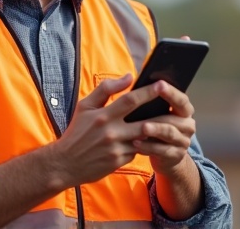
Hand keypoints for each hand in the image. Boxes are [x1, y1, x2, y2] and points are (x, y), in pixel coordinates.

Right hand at [52, 73, 168, 186]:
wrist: (66, 162)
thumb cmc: (77, 130)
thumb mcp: (85, 105)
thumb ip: (106, 89)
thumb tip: (128, 76)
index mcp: (102, 115)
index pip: (129, 100)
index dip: (147, 92)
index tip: (161, 84)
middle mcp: (111, 132)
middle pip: (143, 120)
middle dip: (160, 112)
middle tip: (174, 104)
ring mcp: (116, 148)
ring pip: (144, 137)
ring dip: (154, 130)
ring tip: (166, 121)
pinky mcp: (119, 162)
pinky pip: (137, 150)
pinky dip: (142, 144)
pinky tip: (145, 138)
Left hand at [131, 80, 195, 175]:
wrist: (161, 153)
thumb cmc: (152, 123)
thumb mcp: (152, 110)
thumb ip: (144, 94)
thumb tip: (130, 76)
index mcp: (183, 109)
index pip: (181, 99)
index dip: (171, 92)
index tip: (159, 84)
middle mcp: (187, 124)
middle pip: (175, 119)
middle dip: (160, 115)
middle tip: (148, 111)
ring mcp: (183, 141)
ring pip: (169, 134)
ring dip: (155, 130)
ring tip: (142, 128)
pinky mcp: (175, 155)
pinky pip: (162, 151)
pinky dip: (148, 146)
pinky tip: (136, 143)